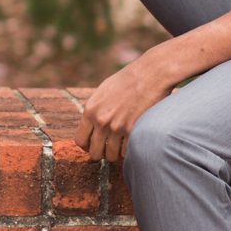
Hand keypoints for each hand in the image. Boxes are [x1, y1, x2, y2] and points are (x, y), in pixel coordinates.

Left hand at [75, 48, 179, 162]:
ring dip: (116, 153)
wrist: (150, 74)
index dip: (88, 146)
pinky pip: (126, 152)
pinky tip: (132, 141)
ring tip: (122, 145)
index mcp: (90, 110)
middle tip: (109, 148)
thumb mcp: (103, 92)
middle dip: (101, 153)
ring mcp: (117, 127)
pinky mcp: (133, 131)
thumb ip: (95, 110)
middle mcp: (101, 120)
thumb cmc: (128, 80)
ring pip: (111, 156)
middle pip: (94, 153)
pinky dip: (129, 150)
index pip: (80, 141)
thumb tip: (91, 126)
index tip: (95, 144)